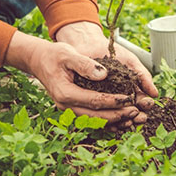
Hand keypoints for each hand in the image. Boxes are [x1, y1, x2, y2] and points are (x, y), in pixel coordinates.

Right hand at [5, 30, 145, 128]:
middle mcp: (65, 105)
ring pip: (93, 121)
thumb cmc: (54, 55)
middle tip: (135, 112)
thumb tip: (103, 74)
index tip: (130, 99)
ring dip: (113, 121)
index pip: (94, 101)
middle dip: (116, 115)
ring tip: (131, 118)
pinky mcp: (72, 108)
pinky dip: (105, 121)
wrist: (39, 60)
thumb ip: (85, 64)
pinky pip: (90, 119)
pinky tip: (120, 120)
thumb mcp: (69, 54)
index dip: (114, 101)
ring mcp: (68, 109)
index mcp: (65, 93)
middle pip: (95, 116)